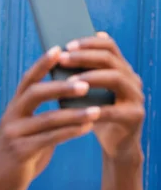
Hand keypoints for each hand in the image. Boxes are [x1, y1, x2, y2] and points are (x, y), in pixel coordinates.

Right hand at [0, 46, 100, 189]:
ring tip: (95, 110)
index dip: (42, 64)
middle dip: (61, 87)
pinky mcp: (20, 152)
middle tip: (85, 83)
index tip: (59, 49)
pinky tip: (86, 128)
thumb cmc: (18, 156)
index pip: (27, 80)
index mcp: (13, 109)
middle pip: (36, 93)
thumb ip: (44, 118)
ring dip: (74, 114)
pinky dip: (71, 132)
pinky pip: (50, 138)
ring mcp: (14, 134)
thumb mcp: (28, 132)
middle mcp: (11, 117)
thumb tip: (71, 103)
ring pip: (47, 118)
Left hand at [58, 33, 144, 161]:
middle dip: (84, 57)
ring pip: (116, 78)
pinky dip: (95, 109)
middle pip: (110, 59)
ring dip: (90, 77)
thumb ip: (78, 78)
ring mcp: (137, 97)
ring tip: (68, 82)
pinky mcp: (135, 117)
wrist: (116, 146)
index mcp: (122, 69)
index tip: (66, 45)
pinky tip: (78, 109)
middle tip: (63, 59)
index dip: (88, 43)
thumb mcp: (87, 96)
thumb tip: (53, 61)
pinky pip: (114, 110)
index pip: (109, 46)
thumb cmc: (96, 117)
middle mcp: (132, 79)